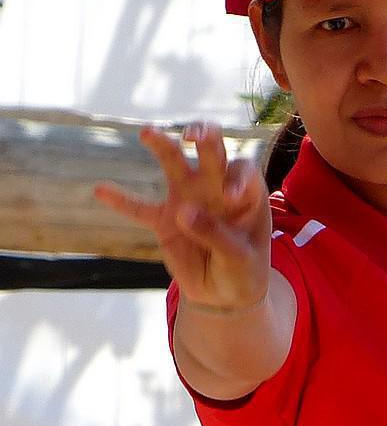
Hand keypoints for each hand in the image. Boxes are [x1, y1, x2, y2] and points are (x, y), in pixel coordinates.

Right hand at [94, 123, 271, 309]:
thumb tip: (182, 211)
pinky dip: (122, 201)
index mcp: (246, 194)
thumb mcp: (238, 256)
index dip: (237, 177)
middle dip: (206, 139)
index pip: (243, 172)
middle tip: (194, 135)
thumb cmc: (243, 268)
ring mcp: (190, 200)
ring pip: (175, 166)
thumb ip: (215, 234)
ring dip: (163, 147)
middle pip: (213, 154)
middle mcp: (217, 188)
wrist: (225, 293)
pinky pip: (141, 209)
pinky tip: (100, 189)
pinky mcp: (165, 221)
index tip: (230, 195)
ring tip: (147, 131)